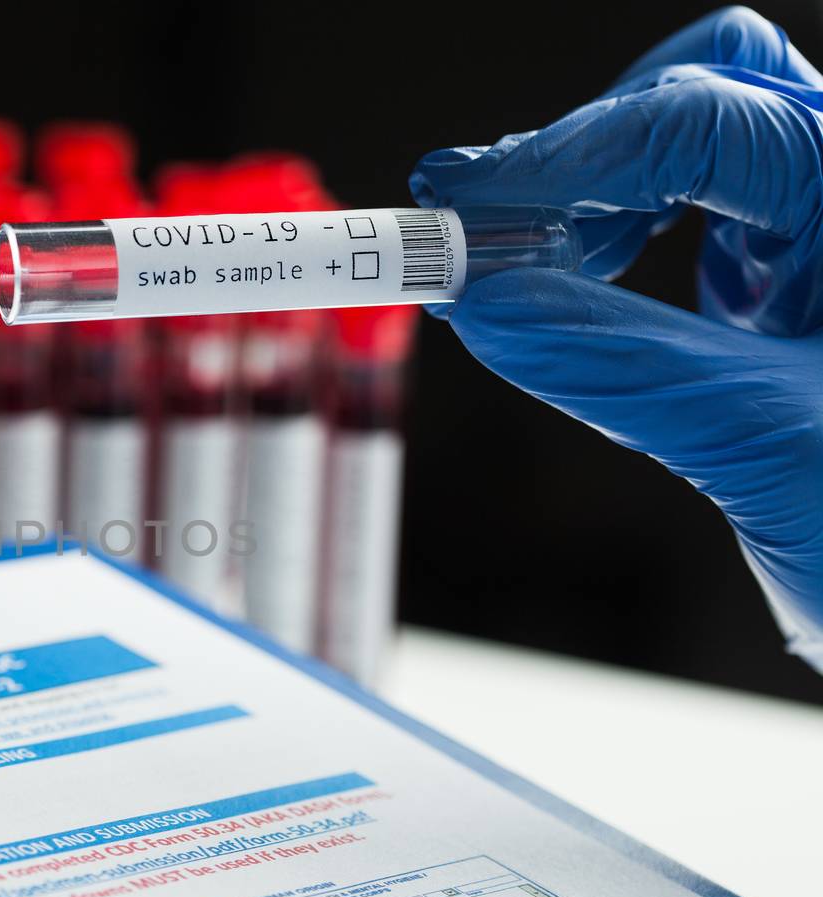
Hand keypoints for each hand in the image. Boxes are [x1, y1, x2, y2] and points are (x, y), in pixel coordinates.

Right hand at [410, 6, 822, 669]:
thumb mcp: (766, 447)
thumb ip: (620, 367)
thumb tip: (484, 303)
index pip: (712, 122)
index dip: (571, 154)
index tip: (462, 200)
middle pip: (712, 94)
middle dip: (585, 151)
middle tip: (478, 222)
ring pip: (707, 144)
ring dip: (600, 191)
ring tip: (519, 260)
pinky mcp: (803, 290)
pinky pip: (704, 220)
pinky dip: (624, 236)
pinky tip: (578, 285)